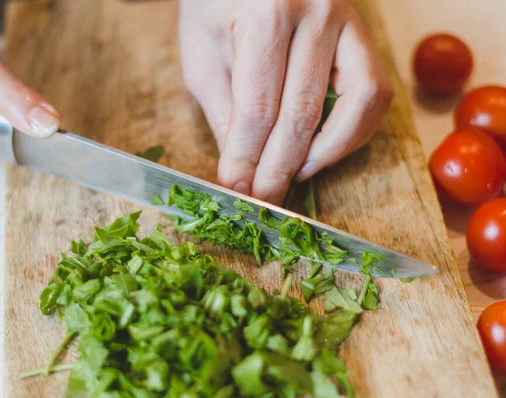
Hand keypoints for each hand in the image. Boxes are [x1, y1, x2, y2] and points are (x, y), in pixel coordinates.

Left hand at [179, 0, 392, 204]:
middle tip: (264, 197)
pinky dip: (351, 130)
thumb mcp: (203, 60)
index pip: (260, 108)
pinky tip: (320, 148)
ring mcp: (348, 20)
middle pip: (304, 112)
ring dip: (328, 152)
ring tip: (296, 174)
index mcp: (267, 13)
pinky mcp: (362, 34)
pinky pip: (374, 92)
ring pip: (359, 103)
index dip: (248, 158)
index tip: (236, 188)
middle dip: (280, 167)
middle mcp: (317, 11)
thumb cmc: (215, 10)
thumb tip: (242, 174)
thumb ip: (226, 116)